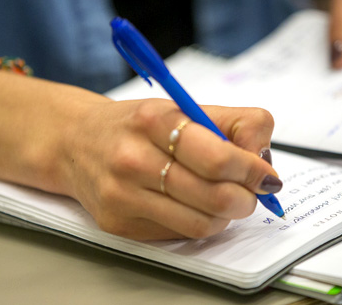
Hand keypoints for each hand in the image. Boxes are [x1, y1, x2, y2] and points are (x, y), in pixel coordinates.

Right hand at [64, 98, 279, 239]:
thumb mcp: (183, 108)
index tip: (265, 176)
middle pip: (214, 197)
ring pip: (201, 224)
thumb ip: (234, 124)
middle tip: (249, 192)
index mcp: (154, 120)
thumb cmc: (137, 125)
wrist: (76, 143)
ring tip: (223, 199)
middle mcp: (132, 159)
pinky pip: (179, 234)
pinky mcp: (118, 225)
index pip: (218, 159)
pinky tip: (191, 205)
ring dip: (225, 216)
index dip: (252, 171)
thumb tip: (263, 161)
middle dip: (245, 198)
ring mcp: (122, 196)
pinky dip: (198, 223)